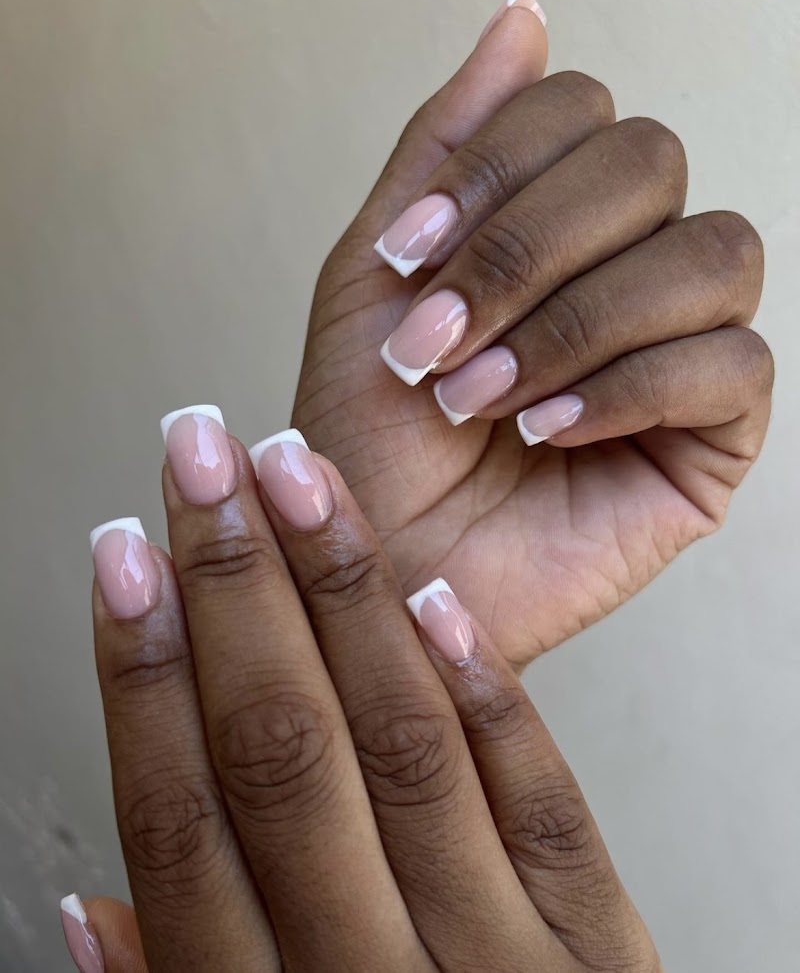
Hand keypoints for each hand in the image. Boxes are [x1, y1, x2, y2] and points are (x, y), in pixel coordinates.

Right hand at [70, 410, 660, 971]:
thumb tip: (85, 910)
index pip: (182, 824)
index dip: (141, 674)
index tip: (121, 556)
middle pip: (286, 756)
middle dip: (234, 589)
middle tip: (203, 461)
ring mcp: (510, 966)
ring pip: (406, 748)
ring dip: (343, 599)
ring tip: (299, 482)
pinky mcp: (603, 949)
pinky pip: (543, 802)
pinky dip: (485, 695)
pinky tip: (429, 596)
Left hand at [293, 0, 771, 668]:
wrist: (379, 567)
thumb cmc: (368, 436)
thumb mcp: (377, 275)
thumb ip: (447, 146)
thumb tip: (522, 12)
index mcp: (554, 224)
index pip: (582, 112)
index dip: (499, 171)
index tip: (408, 260)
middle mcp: (627, 269)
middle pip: (650, 163)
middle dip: (530, 248)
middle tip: (443, 339)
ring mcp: (680, 349)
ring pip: (708, 253)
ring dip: (576, 320)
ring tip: (484, 398)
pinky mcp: (711, 436)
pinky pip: (729, 365)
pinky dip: (626, 386)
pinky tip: (545, 431)